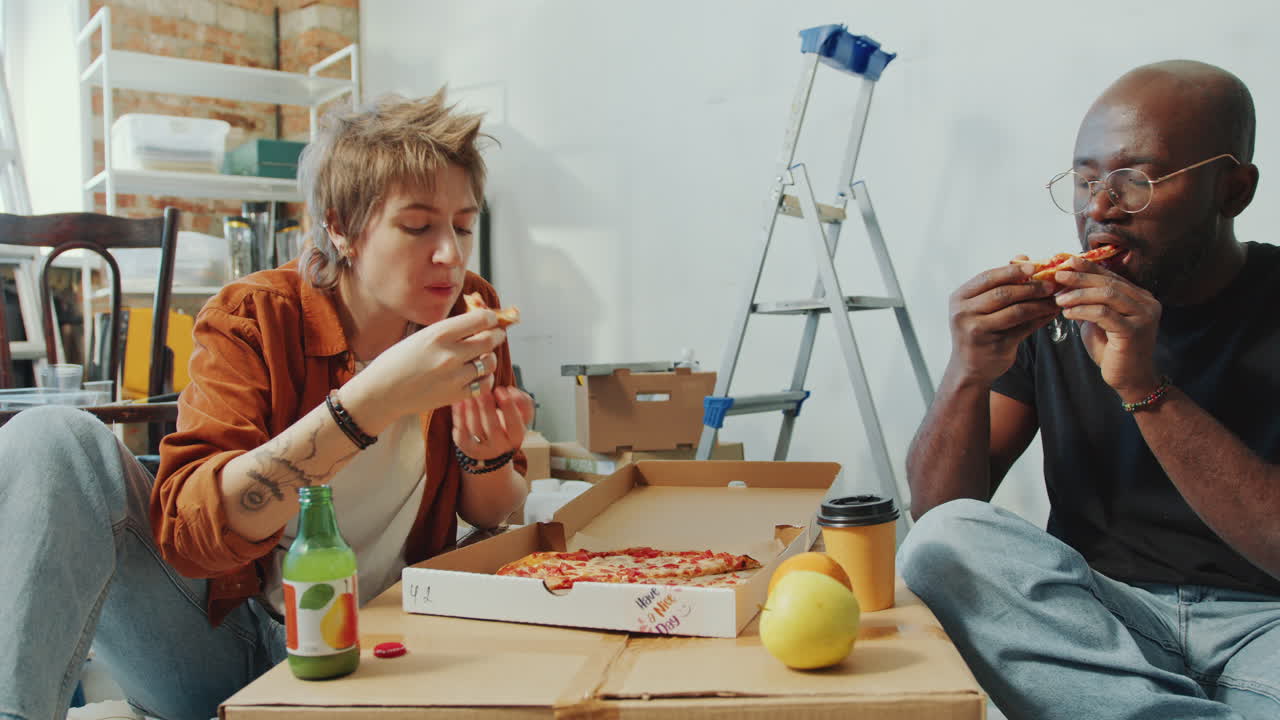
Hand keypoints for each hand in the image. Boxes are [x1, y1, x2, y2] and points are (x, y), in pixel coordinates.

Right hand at [342, 310, 507, 431]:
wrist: (381, 392)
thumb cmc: (398, 361)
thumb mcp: (421, 336)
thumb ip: (448, 330)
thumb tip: (476, 321)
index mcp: (439, 333)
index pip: (481, 319)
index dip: (491, 318)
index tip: (491, 319)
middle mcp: (450, 354)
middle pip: (490, 339)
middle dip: (496, 335)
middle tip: (496, 334)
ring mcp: (455, 376)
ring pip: (490, 362)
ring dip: (490, 357)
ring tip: (483, 356)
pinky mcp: (456, 395)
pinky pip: (485, 384)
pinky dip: (486, 378)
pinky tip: (478, 375)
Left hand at [452, 385, 534, 463]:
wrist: (491, 444)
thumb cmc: (506, 422)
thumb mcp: (519, 413)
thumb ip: (521, 401)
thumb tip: (510, 391)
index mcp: (515, 438)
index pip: (514, 424)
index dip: (508, 406)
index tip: (500, 389)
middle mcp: (500, 446)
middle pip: (493, 428)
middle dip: (487, 408)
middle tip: (483, 392)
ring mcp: (481, 448)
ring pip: (475, 430)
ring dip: (472, 410)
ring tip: (470, 395)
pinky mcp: (465, 446)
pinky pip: (461, 431)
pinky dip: (459, 416)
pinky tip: (459, 402)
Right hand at [948, 260, 1059, 384]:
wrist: (970, 367)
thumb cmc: (978, 330)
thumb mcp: (981, 305)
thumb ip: (1000, 282)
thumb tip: (1022, 257)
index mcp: (960, 298)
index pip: (988, 277)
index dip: (1012, 271)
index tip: (1035, 265)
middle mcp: (964, 313)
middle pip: (1003, 293)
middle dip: (1030, 286)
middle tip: (1051, 283)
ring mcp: (977, 330)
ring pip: (1016, 311)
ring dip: (1039, 303)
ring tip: (1054, 298)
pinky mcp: (994, 345)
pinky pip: (1024, 328)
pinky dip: (1041, 318)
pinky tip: (1051, 313)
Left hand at [1051, 256, 1161, 400]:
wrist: (1128, 379)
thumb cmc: (1111, 350)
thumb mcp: (1097, 321)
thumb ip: (1089, 303)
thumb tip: (1065, 283)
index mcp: (1140, 296)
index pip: (1111, 276)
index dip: (1088, 268)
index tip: (1066, 261)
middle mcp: (1147, 303)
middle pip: (1109, 282)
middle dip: (1080, 277)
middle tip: (1057, 275)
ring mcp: (1143, 316)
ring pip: (1107, 295)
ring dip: (1079, 294)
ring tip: (1058, 298)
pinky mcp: (1134, 331)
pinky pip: (1104, 313)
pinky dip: (1083, 310)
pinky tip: (1067, 313)